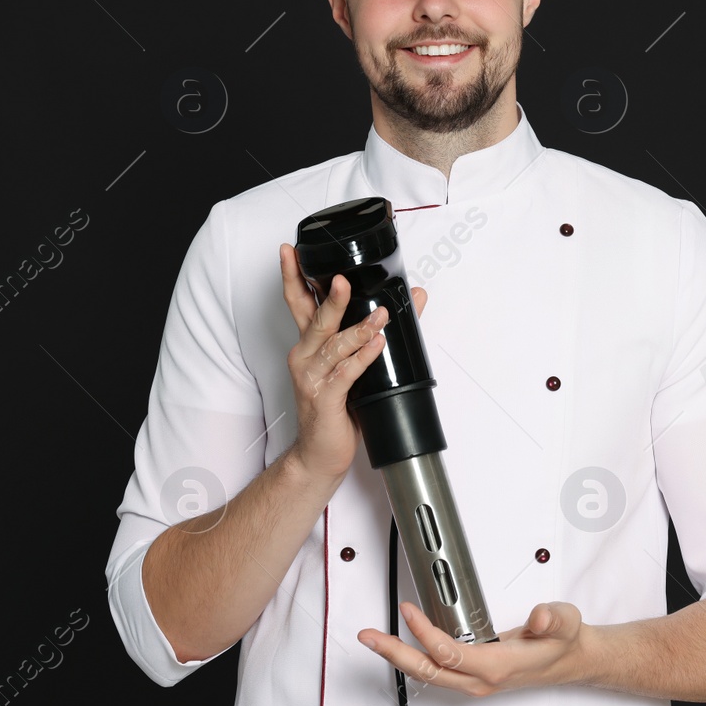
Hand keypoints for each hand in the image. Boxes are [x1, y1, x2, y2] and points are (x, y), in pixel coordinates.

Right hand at [279, 243, 426, 486]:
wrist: (319, 453)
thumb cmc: (335, 408)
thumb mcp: (354, 365)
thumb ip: (376, 331)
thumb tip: (415, 299)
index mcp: (308, 344)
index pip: (298, 302)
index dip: (293, 276)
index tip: (290, 252)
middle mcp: (304, 356)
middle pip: (316, 318)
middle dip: (332, 297)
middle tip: (344, 278)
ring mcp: (311, 377)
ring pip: (334, 345)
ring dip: (359, 328)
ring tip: (380, 315)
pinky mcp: (324, 398)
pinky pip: (345, 373)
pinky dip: (362, 358)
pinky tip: (376, 345)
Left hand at [357, 600, 590, 697]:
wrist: (570, 660)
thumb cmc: (563, 641)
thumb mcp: (565, 621)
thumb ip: (553, 618)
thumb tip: (539, 616)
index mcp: (497, 666)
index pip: (450, 654)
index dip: (425, 633)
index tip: (409, 610)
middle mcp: (480, 679)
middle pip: (427, 672)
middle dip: (394, 654)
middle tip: (367, 636)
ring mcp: (474, 681)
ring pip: (428, 674)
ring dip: (399, 656)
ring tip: (374, 639)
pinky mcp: (471, 675)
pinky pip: (436, 670)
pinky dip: (415, 656)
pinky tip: (401, 641)